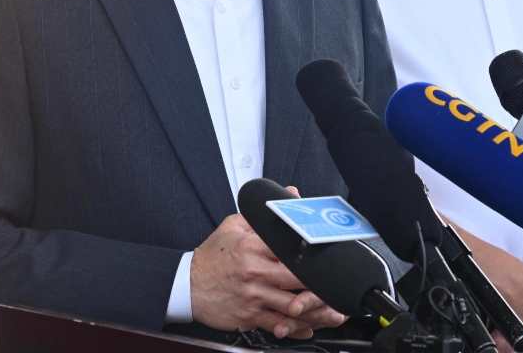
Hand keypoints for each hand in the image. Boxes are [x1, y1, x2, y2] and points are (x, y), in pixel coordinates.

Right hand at [190, 209, 346, 338]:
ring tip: (333, 311)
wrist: (186, 285)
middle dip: (320, 285)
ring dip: (315, 311)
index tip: (328, 257)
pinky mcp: (249, 316)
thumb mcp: (232, 226)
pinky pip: (278, 325)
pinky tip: (309, 328)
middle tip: (336, 286)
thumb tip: (289, 193)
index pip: (289, 250)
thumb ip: (262, 214)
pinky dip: (296, 329)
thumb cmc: (211, 257)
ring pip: (292, 307)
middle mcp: (255, 273)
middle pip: (298, 280)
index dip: (311, 255)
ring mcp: (253, 296)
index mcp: (252, 248)